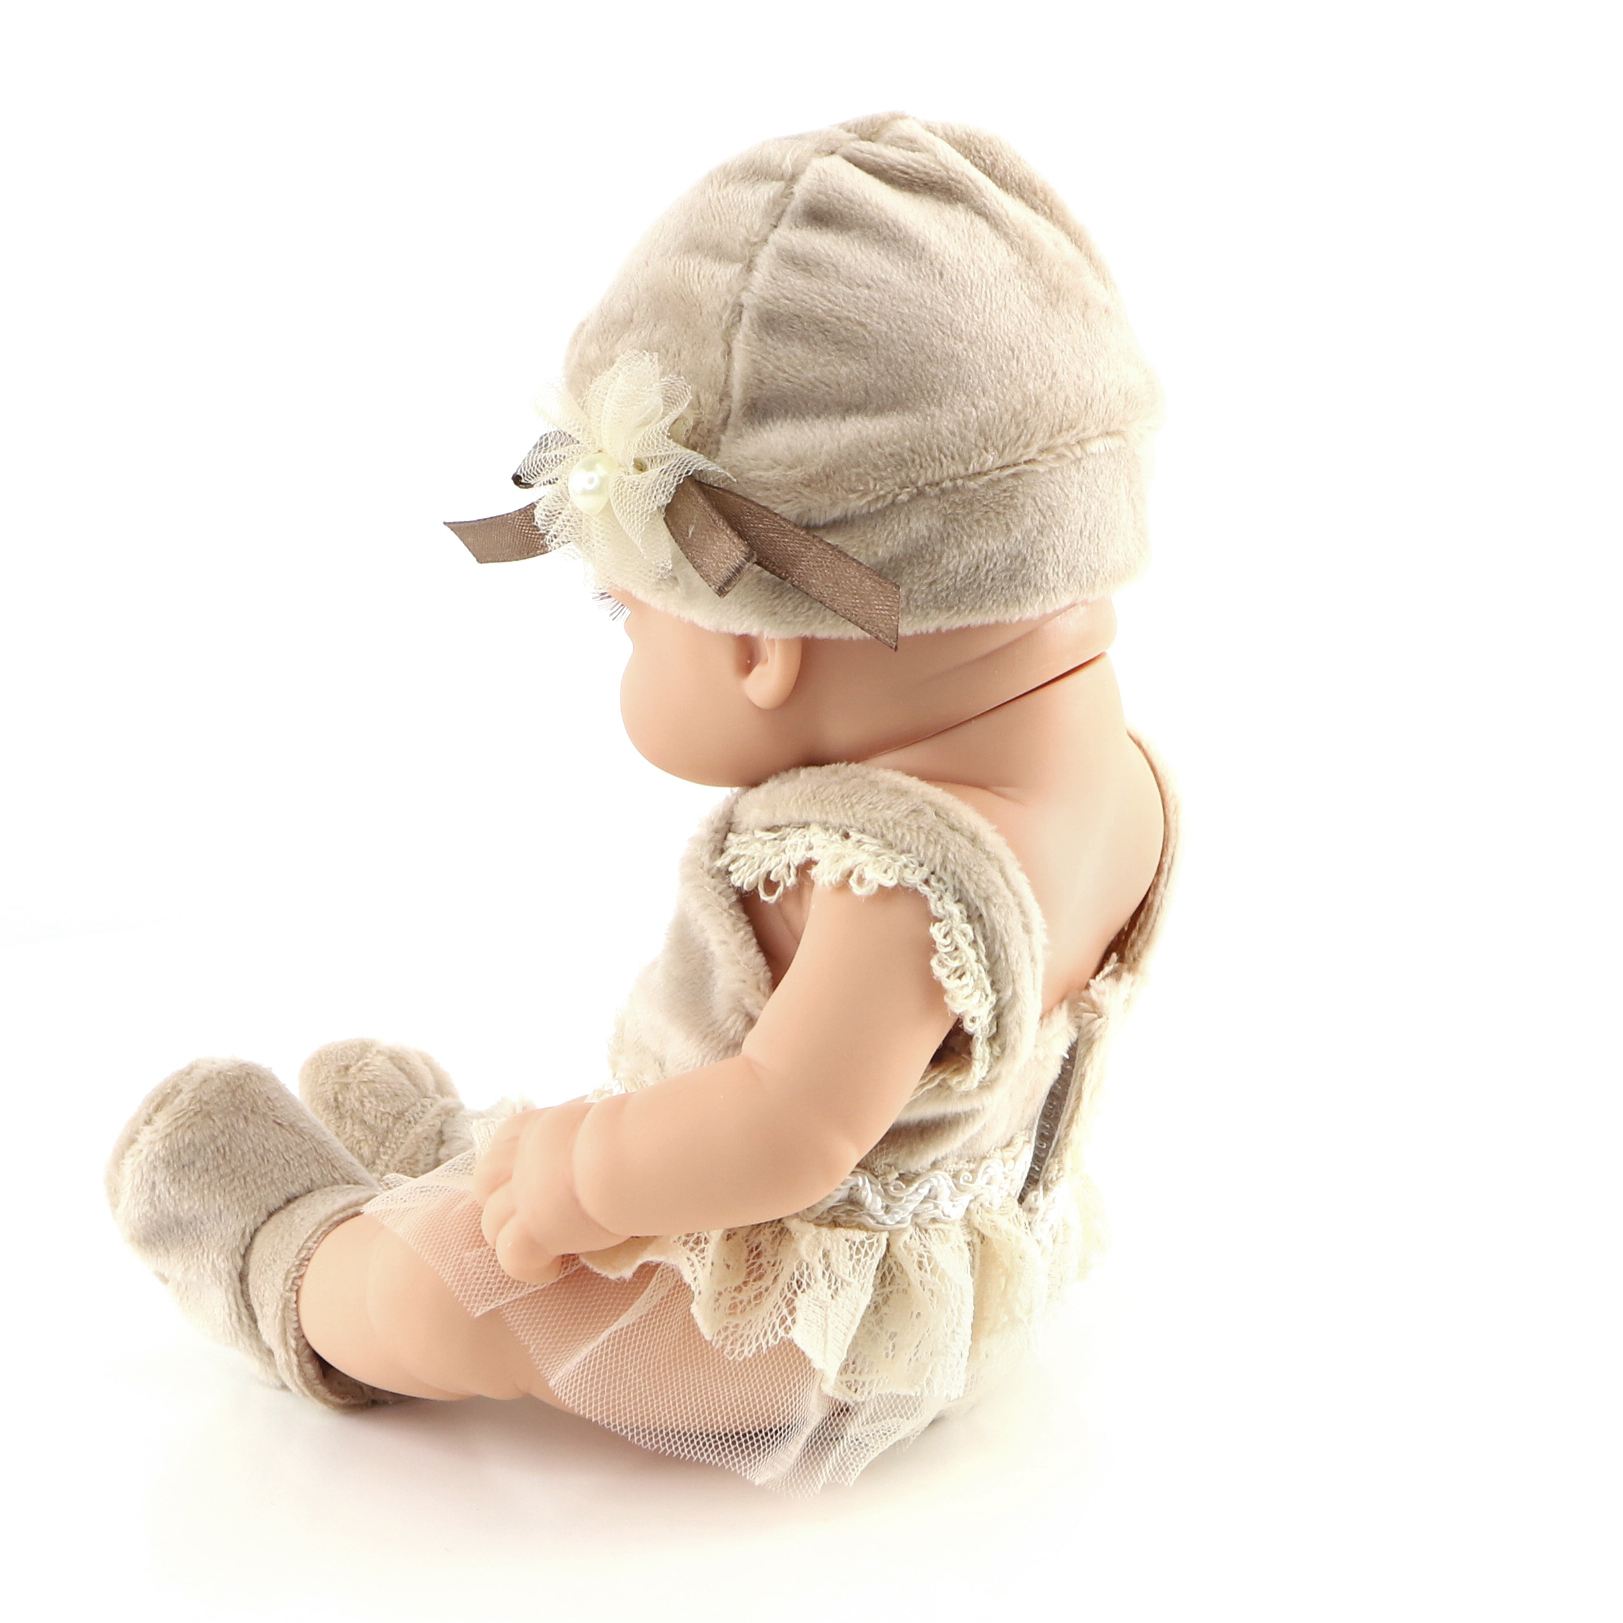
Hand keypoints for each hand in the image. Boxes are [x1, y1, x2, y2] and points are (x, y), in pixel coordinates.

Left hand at [472, 1101, 625, 1283]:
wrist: (624, 1155)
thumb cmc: (627, 1134)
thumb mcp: (600, 1122)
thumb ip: (590, 1133)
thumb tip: (607, 1131)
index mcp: (537, 1129)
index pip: (503, 1146)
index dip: (513, 1168)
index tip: (539, 1182)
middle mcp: (520, 1160)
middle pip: (485, 1184)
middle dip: (500, 1203)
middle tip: (533, 1218)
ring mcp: (519, 1197)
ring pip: (491, 1225)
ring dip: (513, 1239)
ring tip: (544, 1251)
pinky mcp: (530, 1231)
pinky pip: (511, 1257)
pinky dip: (529, 1267)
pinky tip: (552, 1268)